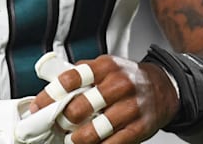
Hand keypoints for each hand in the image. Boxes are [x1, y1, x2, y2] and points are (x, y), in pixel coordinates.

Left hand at [27, 54, 179, 143]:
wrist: (164, 87)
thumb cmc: (128, 78)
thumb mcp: (104, 67)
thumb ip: (79, 74)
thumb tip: (49, 83)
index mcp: (105, 66)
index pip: (71, 78)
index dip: (50, 95)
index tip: (38, 107)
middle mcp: (118, 84)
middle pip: (81, 106)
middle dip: (64, 120)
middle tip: (58, 125)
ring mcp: (131, 106)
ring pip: (96, 128)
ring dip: (78, 138)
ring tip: (72, 139)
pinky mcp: (140, 127)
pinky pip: (114, 143)